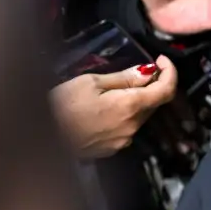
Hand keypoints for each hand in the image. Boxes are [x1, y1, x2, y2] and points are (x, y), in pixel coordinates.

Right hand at [51, 57, 177, 158]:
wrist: (40, 138)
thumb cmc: (61, 104)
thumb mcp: (90, 82)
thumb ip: (123, 78)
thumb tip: (148, 72)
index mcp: (131, 107)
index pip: (166, 91)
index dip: (170, 73)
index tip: (161, 60)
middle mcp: (133, 127)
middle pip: (154, 104)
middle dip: (151, 85)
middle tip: (138, 70)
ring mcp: (124, 141)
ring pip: (140, 117)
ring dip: (137, 101)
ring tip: (117, 88)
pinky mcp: (113, 149)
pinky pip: (127, 128)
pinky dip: (125, 115)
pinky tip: (105, 108)